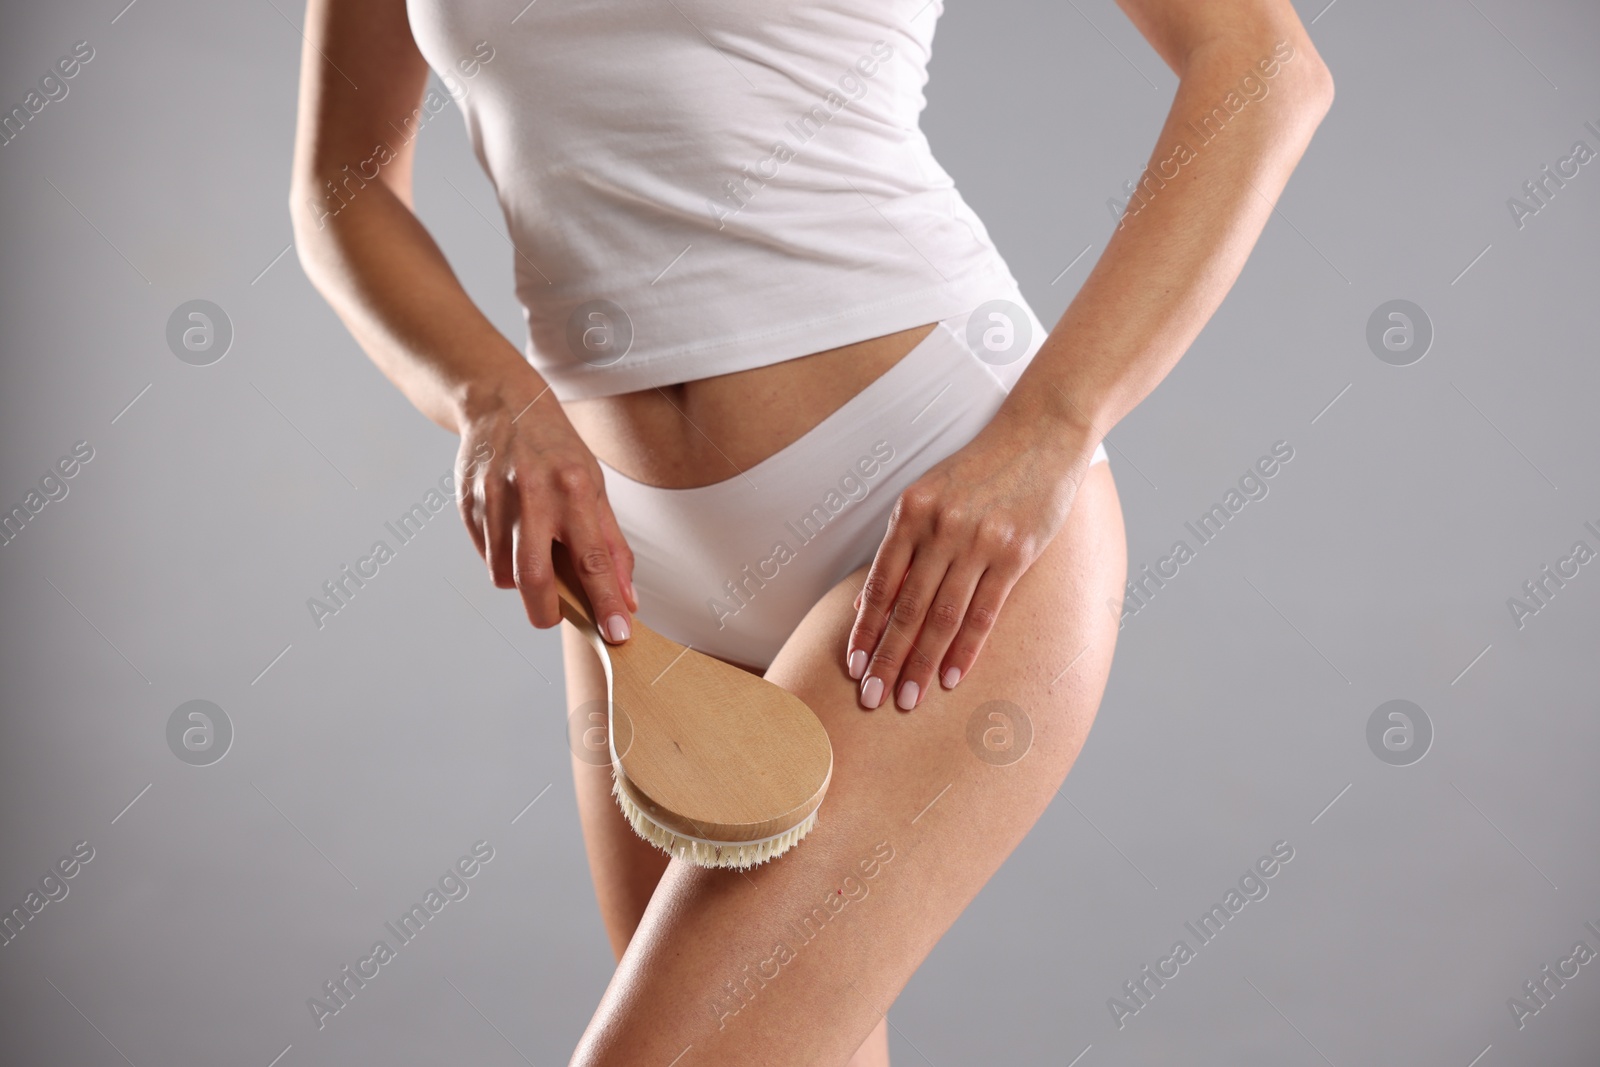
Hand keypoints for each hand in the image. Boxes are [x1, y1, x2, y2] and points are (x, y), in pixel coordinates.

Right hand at [454, 373, 637, 641]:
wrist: (503, 405)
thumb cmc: (557, 451)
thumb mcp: (596, 486)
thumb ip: (611, 544)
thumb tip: (627, 599)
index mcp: (574, 488)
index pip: (594, 559)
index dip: (606, 601)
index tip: (617, 634)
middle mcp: (533, 494)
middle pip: (536, 577)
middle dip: (547, 612)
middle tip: (556, 617)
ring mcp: (495, 500)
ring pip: (504, 574)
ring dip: (522, 584)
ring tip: (534, 557)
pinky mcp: (468, 505)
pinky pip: (487, 557)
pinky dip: (502, 561)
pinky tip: (512, 534)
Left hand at [845, 405, 1095, 709]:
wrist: (1041, 432)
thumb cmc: (981, 468)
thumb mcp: (930, 495)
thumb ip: (902, 546)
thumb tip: (866, 603)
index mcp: (911, 512)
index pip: (881, 584)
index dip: (865, 630)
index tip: (853, 667)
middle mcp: (940, 527)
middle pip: (906, 608)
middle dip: (887, 658)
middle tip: (870, 699)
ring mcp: (979, 541)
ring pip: (942, 616)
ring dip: (922, 664)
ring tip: (907, 699)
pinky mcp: (1015, 553)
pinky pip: (984, 612)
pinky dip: (965, 650)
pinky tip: (950, 678)